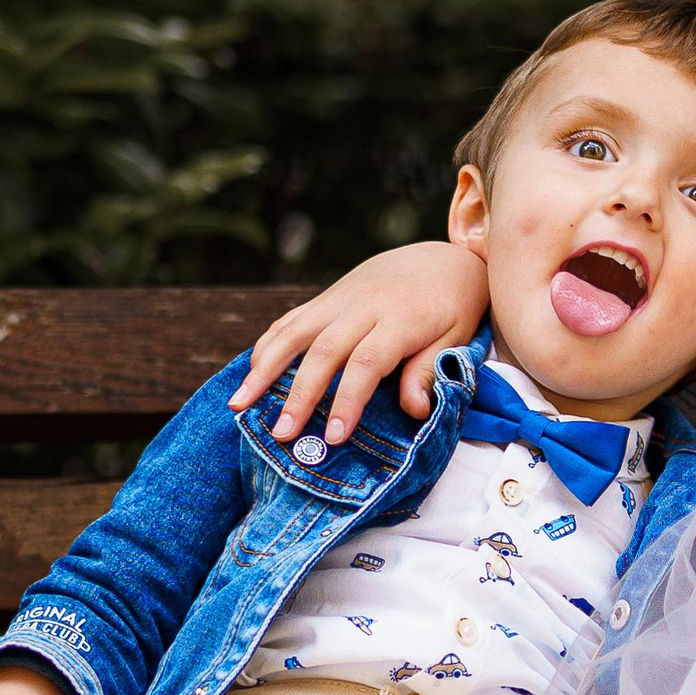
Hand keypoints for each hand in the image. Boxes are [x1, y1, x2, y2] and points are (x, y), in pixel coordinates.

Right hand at [231, 243, 490, 447]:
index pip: (367, 363)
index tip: (334, 436)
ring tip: (240, 404)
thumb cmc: (453, 307)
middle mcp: (364, 306)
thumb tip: (413, 411)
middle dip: (299, 396)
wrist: (444, 258)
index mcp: (400, 320)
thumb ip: (428, 371)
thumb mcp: (455, 338)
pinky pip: (291, 319)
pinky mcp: (327, 296)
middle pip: (324, 352)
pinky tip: (251, 373)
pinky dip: (268, 344)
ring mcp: (340, 298)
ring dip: (264, 369)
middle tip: (282, 434)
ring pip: (294, 332)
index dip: (348, 400)